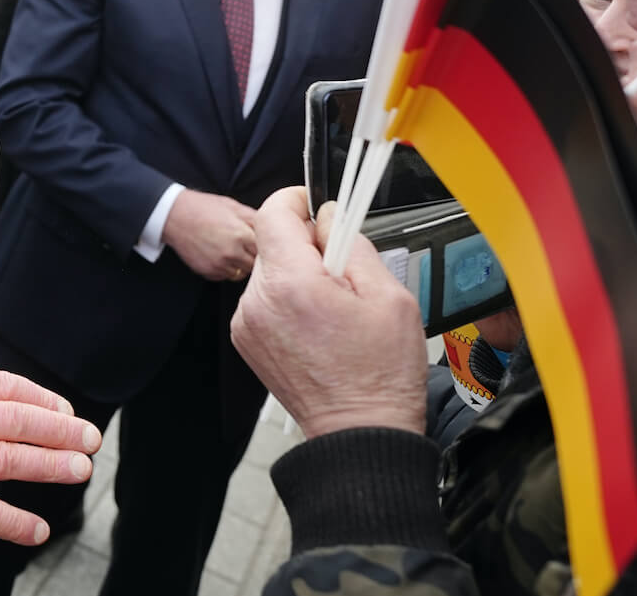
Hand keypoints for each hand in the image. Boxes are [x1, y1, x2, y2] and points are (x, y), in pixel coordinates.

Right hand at [0, 369, 102, 544]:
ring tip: (80, 470)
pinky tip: (37, 530)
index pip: (10, 387)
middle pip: (20, 420)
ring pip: (10, 459)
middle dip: (62, 430)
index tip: (66, 411)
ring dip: (51, 465)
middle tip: (91, 439)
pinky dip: (14, 523)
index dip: (45, 399)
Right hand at [161, 189, 256, 281]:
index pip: (264, 251)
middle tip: (246, 248)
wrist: (176, 216)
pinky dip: (225, 269)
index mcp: (242, 235)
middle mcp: (232, 253)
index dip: (263, 247)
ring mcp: (219, 265)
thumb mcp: (233, 206)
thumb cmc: (204, 208)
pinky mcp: (208, 272)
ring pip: (240, 274)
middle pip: (254, 266)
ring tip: (232, 251)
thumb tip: (271, 226)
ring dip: (239, 265)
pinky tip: (220, 255)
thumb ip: (254, 218)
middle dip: (252, 257)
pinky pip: (225, 276)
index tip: (259, 244)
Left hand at [231, 188, 427, 437]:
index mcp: (290, 284)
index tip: (318, 207)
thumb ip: (352, 243)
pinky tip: (319, 324)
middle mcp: (258, 302)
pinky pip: (265, 297)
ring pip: (270, 269)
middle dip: (307, 244)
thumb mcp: (389, 296)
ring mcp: (248, 324)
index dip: (298, 201)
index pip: (272, 212)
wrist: (359, 434)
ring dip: (299, 273)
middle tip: (345, 272)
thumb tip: (329, 216)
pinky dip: (289, 298)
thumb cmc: (381, 374)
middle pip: (273, 241)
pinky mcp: (247, 340)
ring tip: (335, 307)